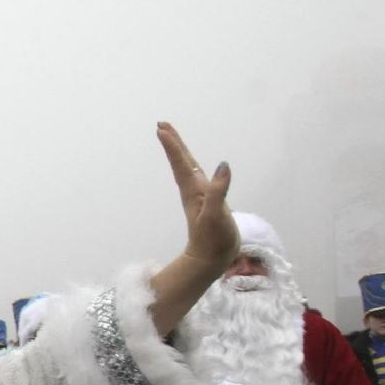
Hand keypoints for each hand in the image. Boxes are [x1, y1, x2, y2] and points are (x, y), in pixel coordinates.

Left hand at [157, 122, 236, 272]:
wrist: (211, 259)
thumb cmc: (213, 238)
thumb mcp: (216, 214)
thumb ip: (218, 191)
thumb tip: (222, 166)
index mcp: (193, 191)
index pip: (181, 163)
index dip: (173, 145)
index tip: (162, 128)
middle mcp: (193, 190)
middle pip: (181, 162)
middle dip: (173, 143)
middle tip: (162, 125)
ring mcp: (198, 196)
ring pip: (187, 168)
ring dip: (180, 152)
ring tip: (172, 138)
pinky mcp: (206, 202)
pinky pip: (198, 178)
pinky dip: (195, 166)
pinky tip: (197, 165)